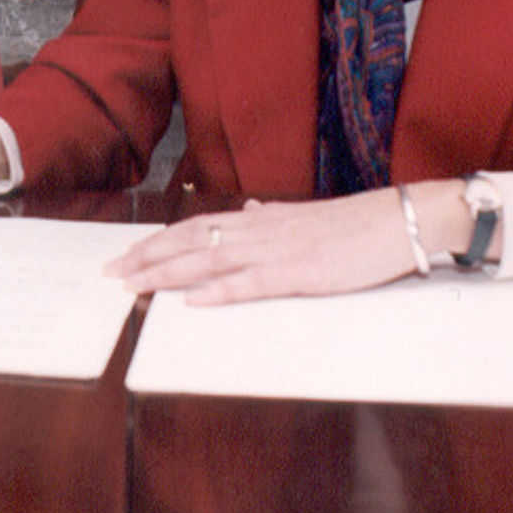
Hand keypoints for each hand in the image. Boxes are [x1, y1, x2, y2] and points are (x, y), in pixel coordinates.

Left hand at [105, 191, 423, 304]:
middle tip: (112, 274)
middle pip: (192, 241)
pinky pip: (254, 283)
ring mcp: (280, 250)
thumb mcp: (306, 217)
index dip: (159, 241)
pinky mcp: (303, 273)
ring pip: (212, 261)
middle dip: (149, 258)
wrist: (400, 219)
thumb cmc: (356, 223)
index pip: (196, 227)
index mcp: (262, 219)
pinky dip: (221, 291)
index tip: (127, 255)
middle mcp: (262, 230)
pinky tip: (195, 301)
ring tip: (136, 286)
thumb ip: (272, 217)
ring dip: (170, 273)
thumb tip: (247, 212)